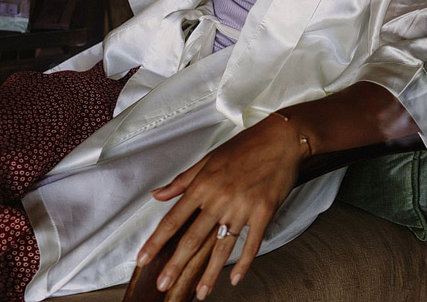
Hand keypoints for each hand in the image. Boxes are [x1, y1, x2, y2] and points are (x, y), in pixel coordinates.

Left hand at [137, 115, 304, 297]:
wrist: (283, 139)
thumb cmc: (246, 145)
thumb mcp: (209, 158)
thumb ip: (183, 180)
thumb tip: (157, 195)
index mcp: (203, 185)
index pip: (173, 219)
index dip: (156, 241)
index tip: (143, 258)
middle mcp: (220, 199)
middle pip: (193, 238)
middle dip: (176, 264)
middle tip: (164, 284)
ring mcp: (243, 207)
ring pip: (222, 247)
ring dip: (210, 273)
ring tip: (200, 293)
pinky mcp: (264, 212)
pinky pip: (251, 243)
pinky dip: (244, 263)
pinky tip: (235, 278)